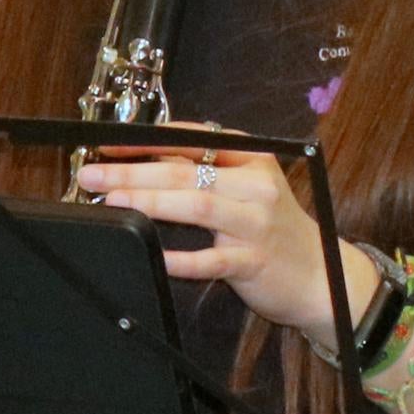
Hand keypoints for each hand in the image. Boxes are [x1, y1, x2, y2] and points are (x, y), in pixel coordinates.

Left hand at [74, 127, 353, 338]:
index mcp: (252, 159)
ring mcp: (256, 223)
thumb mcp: (249, 188)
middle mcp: (256, 186)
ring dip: (151, 203)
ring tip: (113, 202)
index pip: (194, 141)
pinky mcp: (253, 261)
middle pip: (187, 173)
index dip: (148, 142)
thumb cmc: (273, 227)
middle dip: (134, 172)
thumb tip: (142, 162)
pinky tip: (156, 256)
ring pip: (198, 207)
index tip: (107, 144)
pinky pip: (210, 260)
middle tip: (93, 175)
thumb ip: (206, 173)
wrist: (320, 272)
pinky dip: (181, 258)